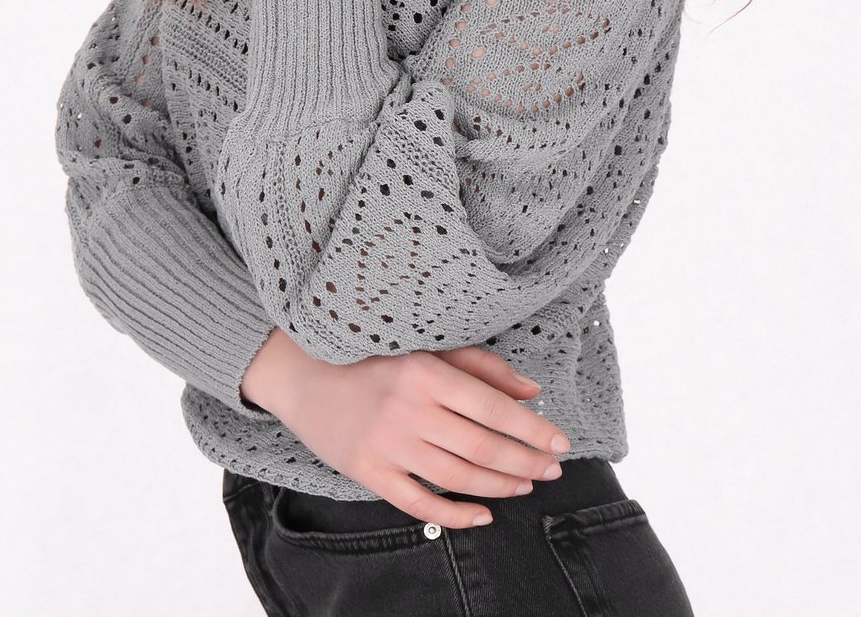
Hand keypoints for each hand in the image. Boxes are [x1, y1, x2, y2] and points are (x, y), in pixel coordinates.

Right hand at [264, 339, 570, 530]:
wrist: (300, 371)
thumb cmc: (369, 353)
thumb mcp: (424, 345)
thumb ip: (479, 366)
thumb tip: (531, 392)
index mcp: (425, 370)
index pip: (492, 408)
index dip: (532, 429)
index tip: (560, 441)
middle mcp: (408, 408)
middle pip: (482, 447)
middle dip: (526, 461)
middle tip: (553, 468)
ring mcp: (386, 444)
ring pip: (458, 477)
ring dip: (500, 485)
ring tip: (526, 484)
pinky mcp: (368, 472)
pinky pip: (420, 503)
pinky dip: (457, 514)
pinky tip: (484, 515)